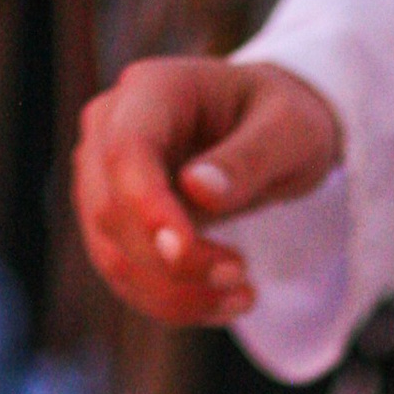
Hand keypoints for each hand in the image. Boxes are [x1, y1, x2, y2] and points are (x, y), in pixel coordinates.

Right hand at [74, 59, 341, 327]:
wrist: (272, 134)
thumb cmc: (283, 120)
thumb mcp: (291, 130)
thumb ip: (249, 156)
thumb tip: (197, 190)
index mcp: (151, 89)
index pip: (126, 151)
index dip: (147, 207)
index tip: (185, 251)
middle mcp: (110, 128)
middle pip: (110, 209)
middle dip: (170, 260)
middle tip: (242, 276)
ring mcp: (103, 177)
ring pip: (112, 253)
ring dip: (172, 292)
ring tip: (243, 295)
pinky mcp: (113, 221)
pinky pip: (125, 274)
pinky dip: (170, 302)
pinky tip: (223, 304)